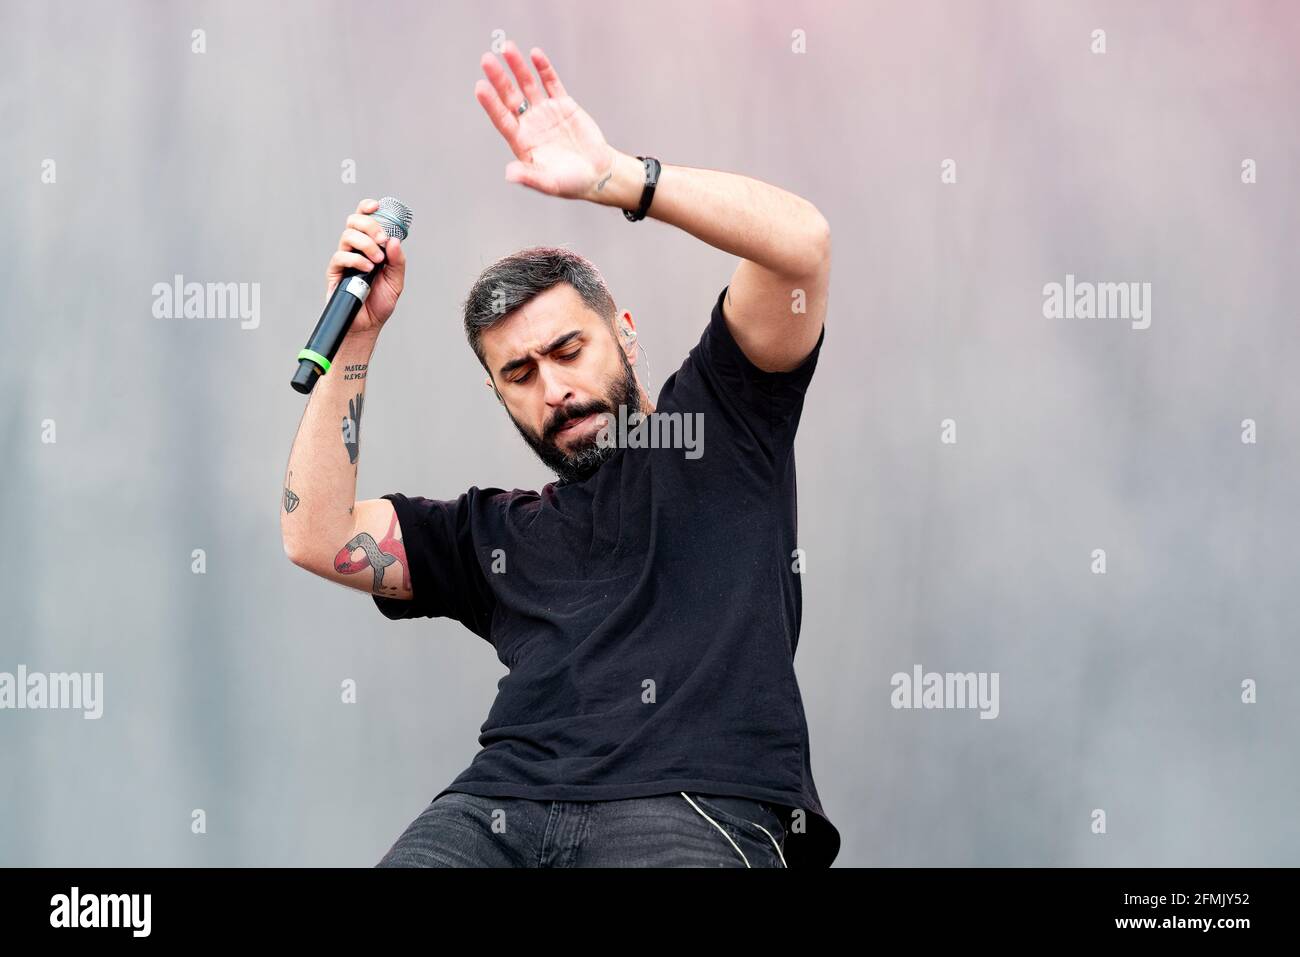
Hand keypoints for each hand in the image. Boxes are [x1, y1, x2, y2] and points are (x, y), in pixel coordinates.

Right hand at [325, 198, 407, 334]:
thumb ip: (397, 261)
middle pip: (354, 222)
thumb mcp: (396, 281)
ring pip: (347, 236)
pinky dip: (356, 259)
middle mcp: (355, 250)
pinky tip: (367, 269)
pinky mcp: (335, 272)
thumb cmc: (380, 303)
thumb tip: (394, 241)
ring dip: (366, 244)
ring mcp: (344, 260)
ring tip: (377, 261)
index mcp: (370, 247)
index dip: (367, 208)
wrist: (367, 325)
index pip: (365, 220)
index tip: (376, 206)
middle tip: (382, 241)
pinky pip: (341, 256)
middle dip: (370, 226)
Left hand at [474, 41, 616, 199]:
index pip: (502, 118)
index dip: (491, 104)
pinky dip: (543, 69)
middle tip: (487, 61)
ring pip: (528, 85)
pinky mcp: (563, 104)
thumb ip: (529, 177)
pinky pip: (551, 83)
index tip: (480, 87)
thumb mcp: (550, 184)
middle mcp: (530, 124)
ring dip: (518, 67)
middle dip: (499, 79)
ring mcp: (546, 112)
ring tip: (507, 48)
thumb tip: (509, 174)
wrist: (598, 174)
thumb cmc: (571, 183)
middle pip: (510, 98)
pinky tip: (535, 55)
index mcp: (523, 142)